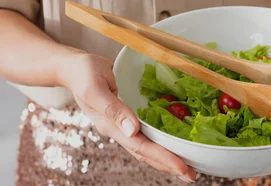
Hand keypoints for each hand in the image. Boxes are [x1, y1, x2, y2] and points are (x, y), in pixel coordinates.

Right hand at [57, 53, 196, 182]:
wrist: (72, 68)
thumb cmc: (82, 73)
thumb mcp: (94, 87)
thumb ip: (113, 109)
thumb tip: (133, 130)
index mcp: (111, 127)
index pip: (142, 147)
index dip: (164, 158)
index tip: (183, 167)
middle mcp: (119, 130)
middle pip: (147, 154)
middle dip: (170, 165)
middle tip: (193, 175)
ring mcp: (122, 126)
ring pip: (148, 148)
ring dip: (167, 159)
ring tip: (187, 167)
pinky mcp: (127, 118)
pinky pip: (147, 136)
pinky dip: (161, 144)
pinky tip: (173, 146)